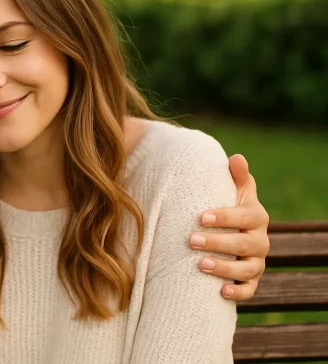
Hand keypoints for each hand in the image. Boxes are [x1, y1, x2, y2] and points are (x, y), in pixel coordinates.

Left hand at [188, 154, 269, 300]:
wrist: (231, 230)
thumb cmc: (228, 205)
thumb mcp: (234, 189)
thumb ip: (235, 175)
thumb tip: (236, 158)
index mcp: (256, 216)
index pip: (245, 217)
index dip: (225, 217)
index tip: (200, 217)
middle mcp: (260, 240)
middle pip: (244, 244)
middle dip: (218, 242)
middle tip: (191, 240)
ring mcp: (256, 262)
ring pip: (247, 269)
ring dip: (225, 268)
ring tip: (200, 264)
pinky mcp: (251, 280)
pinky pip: (250, 290)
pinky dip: (238, 292)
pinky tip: (221, 291)